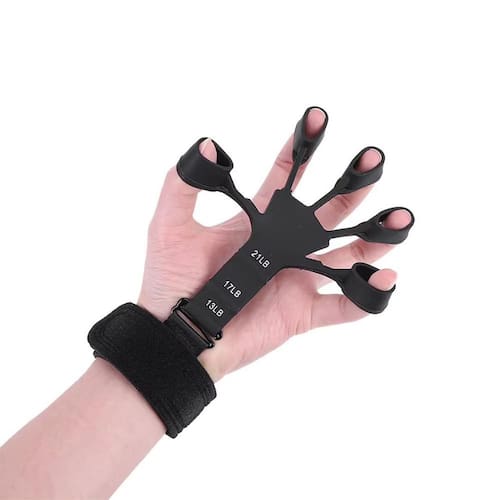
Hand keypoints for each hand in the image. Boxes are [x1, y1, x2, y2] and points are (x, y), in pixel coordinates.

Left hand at [138, 109, 411, 380]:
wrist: (178, 335)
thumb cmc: (169, 281)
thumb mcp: (169, 226)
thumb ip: (183, 185)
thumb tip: (206, 146)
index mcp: (259, 221)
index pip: (286, 176)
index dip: (302, 147)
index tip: (316, 118)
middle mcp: (285, 245)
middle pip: (329, 209)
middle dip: (353, 184)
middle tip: (373, 159)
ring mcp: (296, 278)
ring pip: (347, 255)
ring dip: (376, 237)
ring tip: (400, 219)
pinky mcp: (302, 313)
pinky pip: (343, 305)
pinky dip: (365, 296)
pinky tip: (384, 278)